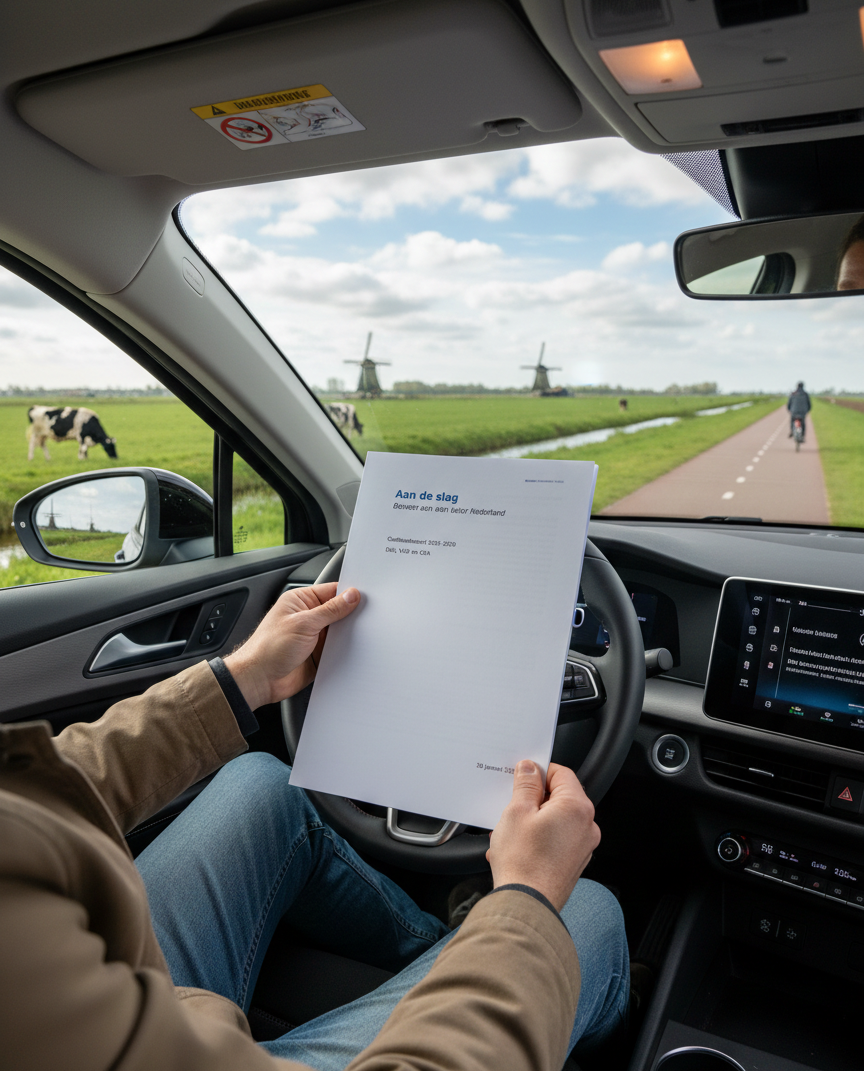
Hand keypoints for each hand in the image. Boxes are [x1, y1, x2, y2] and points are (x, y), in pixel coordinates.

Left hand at [224, 583, 359, 709]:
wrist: (259, 680)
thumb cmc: (268, 648)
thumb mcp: (303, 623)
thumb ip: (330, 610)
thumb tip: (350, 596)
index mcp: (300, 601)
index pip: (331, 591)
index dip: (349, 594)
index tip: (366, 599)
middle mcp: (307, 617)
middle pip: (338, 611)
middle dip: (350, 616)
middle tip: (367, 619)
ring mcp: (313, 636)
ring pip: (340, 632)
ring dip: (347, 635)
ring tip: (359, 637)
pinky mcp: (317, 655)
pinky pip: (337, 650)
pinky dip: (345, 651)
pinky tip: (352, 652)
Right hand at [487, 761, 599, 911]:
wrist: (526, 905)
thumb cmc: (523, 862)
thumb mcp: (517, 811)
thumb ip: (526, 784)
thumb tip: (530, 768)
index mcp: (576, 808)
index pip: (561, 773)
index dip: (539, 772)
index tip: (522, 777)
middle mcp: (586, 826)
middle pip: (560, 797)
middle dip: (534, 799)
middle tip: (512, 805)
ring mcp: (583, 846)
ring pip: (556, 819)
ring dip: (533, 819)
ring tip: (510, 831)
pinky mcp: (574, 863)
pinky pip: (557, 839)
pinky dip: (539, 837)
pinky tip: (517, 846)